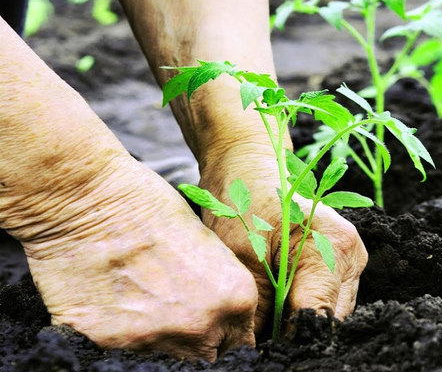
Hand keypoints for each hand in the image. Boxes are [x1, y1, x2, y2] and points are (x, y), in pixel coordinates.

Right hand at [10, 156, 257, 360]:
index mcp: (234, 297)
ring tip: (142, 299)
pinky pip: (123, 351)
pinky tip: (113, 302)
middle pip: (206, 355)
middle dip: (196, 338)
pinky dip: (121, 333)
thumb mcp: (205, 241)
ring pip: (167, 357)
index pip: (240, 341)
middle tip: (176, 310)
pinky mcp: (108, 345)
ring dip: (160, 336)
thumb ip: (217, 284)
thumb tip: (216, 308)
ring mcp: (154, 340)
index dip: (224, 330)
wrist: (87, 198)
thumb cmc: (149, 204)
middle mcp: (200, 326)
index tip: (212, 321)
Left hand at [199, 143, 367, 333]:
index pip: (318, 318)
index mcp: (333, 247)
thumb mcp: (242, 257)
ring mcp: (350, 259)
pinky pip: (326, 299)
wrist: (248, 166)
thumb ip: (259, 309)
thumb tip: (259, 350)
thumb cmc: (243, 201)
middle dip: (296, 335)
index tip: (263, 349)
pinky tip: (278, 307)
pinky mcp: (341, 263)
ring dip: (299, 323)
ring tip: (266, 324)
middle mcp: (351, 255)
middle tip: (260, 340)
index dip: (290, 341)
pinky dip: (302, 308)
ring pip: (330, 313)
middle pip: (330, 320)